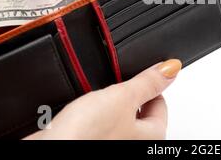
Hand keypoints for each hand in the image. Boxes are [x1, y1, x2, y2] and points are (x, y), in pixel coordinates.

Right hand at [25, 59, 181, 139]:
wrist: (49, 151)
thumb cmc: (87, 135)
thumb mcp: (123, 96)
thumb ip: (148, 82)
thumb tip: (171, 68)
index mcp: (152, 138)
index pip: (160, 106)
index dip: (149, 87)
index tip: (138, 77)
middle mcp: (135, 147)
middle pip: (139, 114)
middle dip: (126, 97)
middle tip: (113, 88)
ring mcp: (112, 146)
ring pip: (116, 120)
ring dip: (106, 107)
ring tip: (94, 99)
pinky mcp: (90, 144)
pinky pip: (97, 128)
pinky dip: (90, 118)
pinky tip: (80, 113)